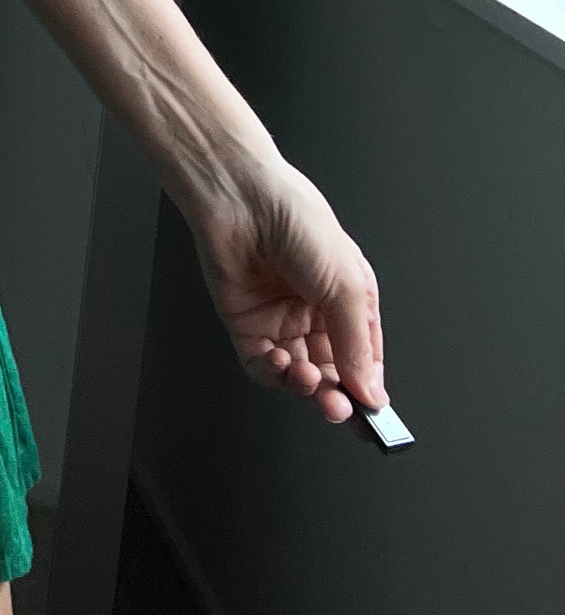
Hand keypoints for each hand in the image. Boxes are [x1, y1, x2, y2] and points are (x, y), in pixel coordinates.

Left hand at [190, 158, 385, 425]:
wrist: (240, 198)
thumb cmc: (297, 219)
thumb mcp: (345, 284)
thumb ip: (356, 343)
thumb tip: (370, 391)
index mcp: (348, 299)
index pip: (364, 358)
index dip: (369, 388)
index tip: (374, 415)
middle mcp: (315, 311)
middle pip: (332, 372)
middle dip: (338, 395)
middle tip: (340, 408)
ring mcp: (280, 318)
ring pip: (299, 375)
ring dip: (306, 386)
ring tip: (309, 380)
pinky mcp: (247, 323)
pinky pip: (262, 366)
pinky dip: (273, 374)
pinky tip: (280, 363)